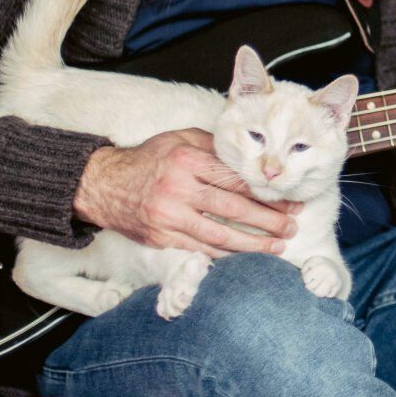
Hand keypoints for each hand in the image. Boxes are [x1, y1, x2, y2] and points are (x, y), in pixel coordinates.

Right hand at [73, 128, 300, 256]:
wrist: (103, 184)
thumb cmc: (148, 159)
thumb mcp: (179, 139)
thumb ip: (214, 146)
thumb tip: (249, 158)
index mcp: (187, 160)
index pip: (236, 181)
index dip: (266, 193)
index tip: (289, 200)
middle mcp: (179, 189)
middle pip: (233, 209)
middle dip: (268, 220)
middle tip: (292, 227)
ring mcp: (169, 216)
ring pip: (219, 234)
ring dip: (252, 244)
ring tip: (277, 247)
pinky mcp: (161, 237)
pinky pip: (199, 248)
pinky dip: (224, 254)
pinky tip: (244, 257)